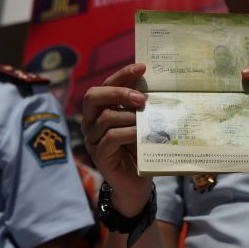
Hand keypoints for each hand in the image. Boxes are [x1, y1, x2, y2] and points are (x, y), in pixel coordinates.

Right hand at [82, 63, 151, 215]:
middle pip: (94, 96)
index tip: (142, 67)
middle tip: (141, 98)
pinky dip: (128, 132)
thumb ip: (141, 105)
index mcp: (100, 108)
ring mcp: (92, 138)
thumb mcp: (141, 122)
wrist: (137, 182)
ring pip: (106, 117)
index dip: (122, 74)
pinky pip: (111, 137)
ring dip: (129, 116)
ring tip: (147, 119)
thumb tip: (157, 82)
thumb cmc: (140, 148)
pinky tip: (141, 133)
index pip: (106, 84)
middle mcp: (91, 121)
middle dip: (119, 92)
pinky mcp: (99, 154)